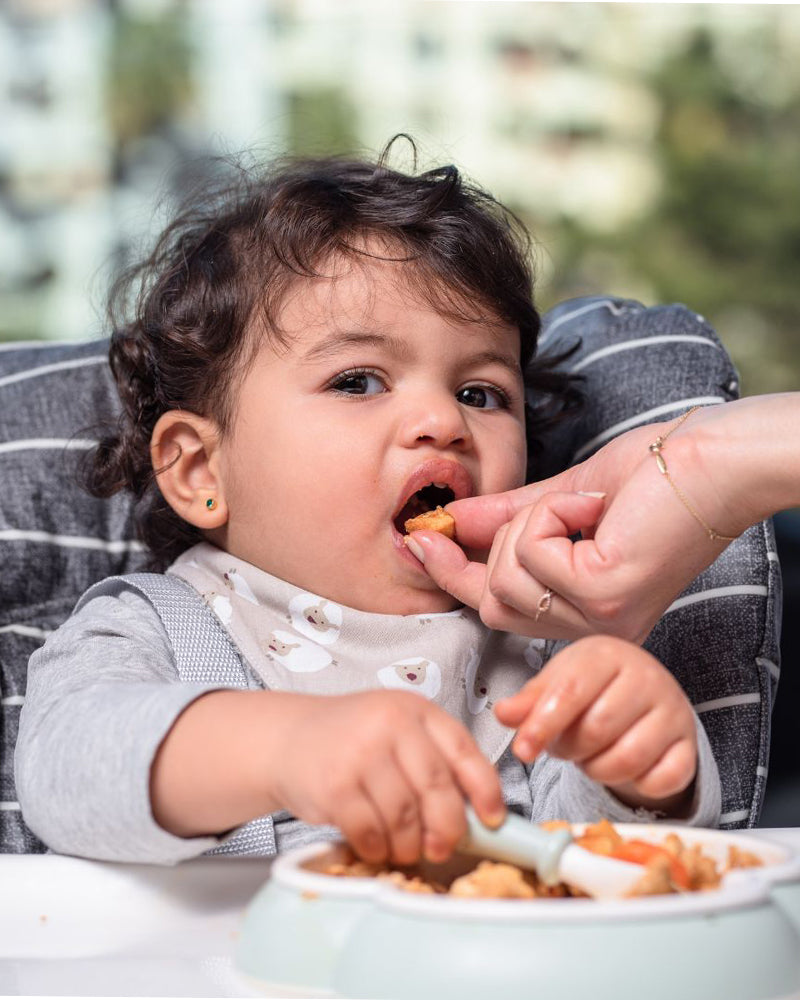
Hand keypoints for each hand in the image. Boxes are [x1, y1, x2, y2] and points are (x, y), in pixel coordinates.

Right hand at [272, 690, 504, 865]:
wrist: (288, 738)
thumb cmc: (351, 739)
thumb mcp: (397, 730)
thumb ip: (434, 759)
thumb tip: (476, 813)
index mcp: (414, 709)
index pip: (463, 751)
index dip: (485, 790)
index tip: (493, 819)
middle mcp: (389, 724)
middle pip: (437, 789)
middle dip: (448, 828)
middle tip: (443, 847)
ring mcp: (360, 753)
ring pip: (405, 816)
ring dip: (409, 844)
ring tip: (403, 847)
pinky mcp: (334, 785)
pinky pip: (370, 832)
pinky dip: (378, 848)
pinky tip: (375, 844)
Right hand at [407, 405, 747, 642]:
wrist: (715, 462)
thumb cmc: (656, 477)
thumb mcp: (563, 501)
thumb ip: (506, 519)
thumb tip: (451, 521)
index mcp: (589, 612)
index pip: (503, 610)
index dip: (454, 578)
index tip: (421, 542)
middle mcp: (596, 629)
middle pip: (494, 604)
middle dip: (477, 553)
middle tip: (451, 519)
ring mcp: (600, 617)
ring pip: (508, 577)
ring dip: (528, 523)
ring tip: (578, 502)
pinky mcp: (602, 591)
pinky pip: (533, 551)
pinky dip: (551, 512)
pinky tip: (593, 504)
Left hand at [494, 635, 697, 811]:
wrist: (643, 690)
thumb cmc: (592, 686)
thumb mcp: (556, 684)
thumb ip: (529, 701)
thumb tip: (504, 714)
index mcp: (607, 655)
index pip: (570, 691)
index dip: (542, 725)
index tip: (522, 750)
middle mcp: (646, 677)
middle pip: (597, 729)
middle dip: (570, 749)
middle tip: (565, 747)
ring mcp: (673, 711)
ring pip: (627, 759)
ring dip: (598, 769)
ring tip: (590, 756)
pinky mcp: (689, 745)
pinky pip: (660, 780)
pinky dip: (636, 785)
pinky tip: (625, 768)